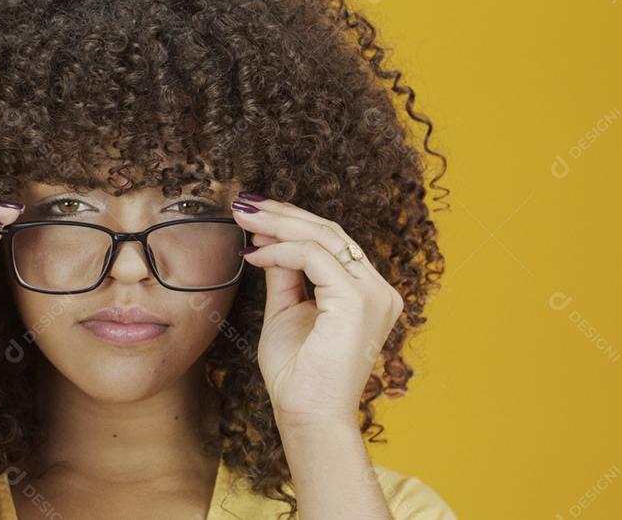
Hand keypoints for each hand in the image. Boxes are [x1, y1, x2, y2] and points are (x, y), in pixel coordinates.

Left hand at [230, 192, 403, 424]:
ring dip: (277, 224)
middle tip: (243, 204)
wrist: (306, 416)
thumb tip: (268, 241)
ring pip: (324, 237)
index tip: (253, 216)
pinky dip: (280, 251)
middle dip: (282, 214)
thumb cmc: (297, 375)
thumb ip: (285, 276)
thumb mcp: (286, 312)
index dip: (292, 222)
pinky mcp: (356, 301)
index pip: (332, 241)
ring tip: (242, 218)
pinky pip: (314, 257)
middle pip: (330, 232)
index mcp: (367, 293)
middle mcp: (378, 290)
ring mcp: (372, 294)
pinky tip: (253, 255)